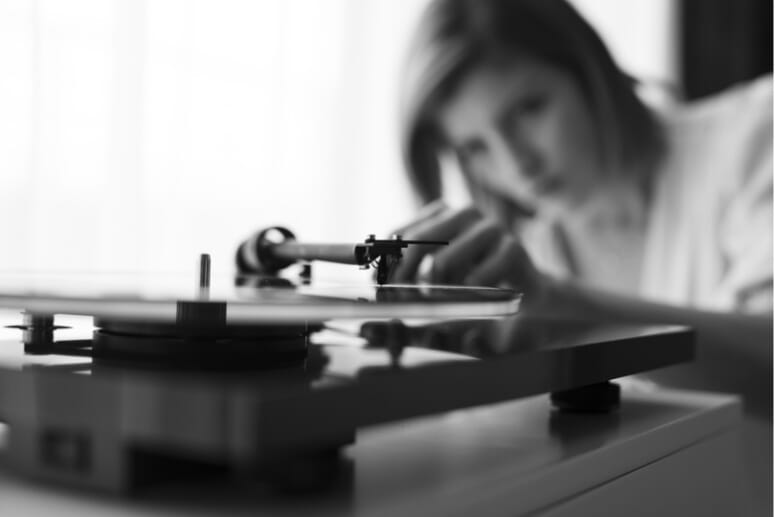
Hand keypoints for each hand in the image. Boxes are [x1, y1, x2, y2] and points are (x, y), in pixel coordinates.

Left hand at [391, 203, 544, 298]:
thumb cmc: (476, 282)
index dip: (385, 264)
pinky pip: (475, 279)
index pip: (399, 233)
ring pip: (444, 261)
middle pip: (417, 243)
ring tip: (443, 301)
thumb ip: (411, 273)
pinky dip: (466, 297)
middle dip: (405, 277)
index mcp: (442, 213)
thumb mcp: (439, 276)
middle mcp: (465, 213)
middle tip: (404, 301)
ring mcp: (490, 227)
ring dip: (436, 290)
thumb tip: (377, 284)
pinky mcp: (512, 247)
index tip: (378, 288)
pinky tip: (474, 299)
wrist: (528, 293)